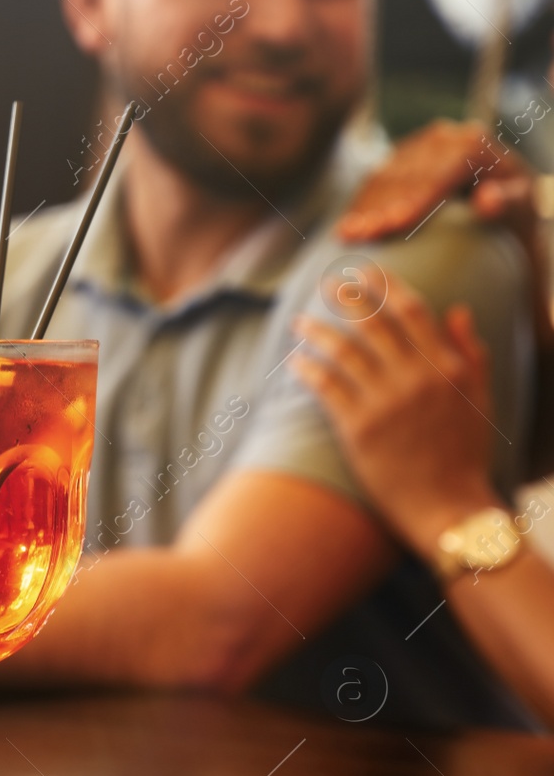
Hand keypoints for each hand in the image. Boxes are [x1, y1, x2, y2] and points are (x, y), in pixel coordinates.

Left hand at [290, 278, 501, 554]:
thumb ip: (471, 353)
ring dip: (318, 331)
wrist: (447, 506)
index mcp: (447, 368)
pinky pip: (326, 387)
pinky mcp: (359, 428)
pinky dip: (307, 368)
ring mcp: (386, 402)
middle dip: (347, 297)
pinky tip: (294, 359)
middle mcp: (416, 379)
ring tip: (300, 321)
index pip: (413, 312)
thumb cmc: (464, 455)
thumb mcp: (480, 399)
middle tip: (327, 282)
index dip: (387, 285)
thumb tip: (457, 310)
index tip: (368, 269)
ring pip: (344, 351)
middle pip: (374, 324)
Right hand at [337, 119, 546, 334]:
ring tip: (344, 235)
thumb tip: (486, 200)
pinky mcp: (401, 157)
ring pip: (384, 177)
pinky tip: (346, 227)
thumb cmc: (514, 208)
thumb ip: (507, 203)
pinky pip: (376, 180)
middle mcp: (444, 137)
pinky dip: (360, 205)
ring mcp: (419, 145)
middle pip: (404, 177)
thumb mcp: (522, 207)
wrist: (502, 197)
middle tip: (356, 237)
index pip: (437, 175)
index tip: (391, 227)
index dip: (412, 201)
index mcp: (473, 144)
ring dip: (362, 209)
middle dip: (378, 209)